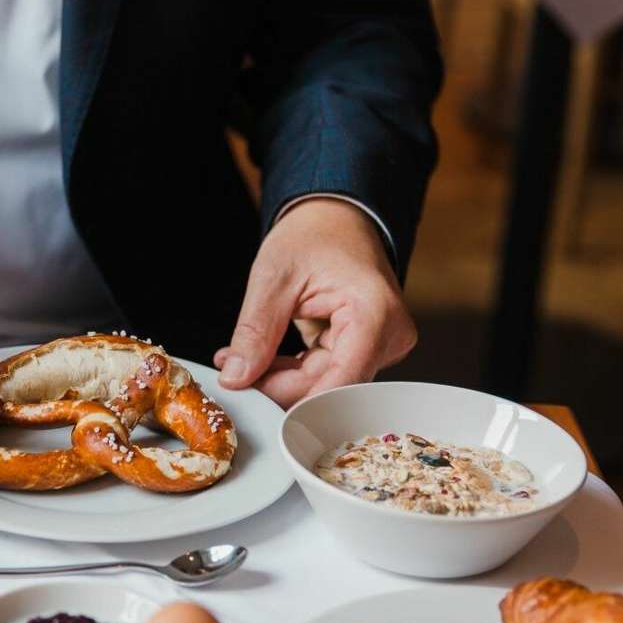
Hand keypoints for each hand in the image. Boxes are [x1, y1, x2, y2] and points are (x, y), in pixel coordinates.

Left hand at [215, 199, 415, 407]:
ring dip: (281, 379)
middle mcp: (389, 335)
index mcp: (375, 313)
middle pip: (330, 386)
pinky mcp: (367, 350)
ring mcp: (382, 345)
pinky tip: (263, 360)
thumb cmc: (314, 234)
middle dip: (278, 385)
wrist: (335, 219)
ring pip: (325, 385)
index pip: (341, 381)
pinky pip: (327, 375)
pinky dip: (293, 372)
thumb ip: (255, 332)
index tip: (256, 402)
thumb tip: (237, 377)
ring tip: (240, 360)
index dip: (297, 400)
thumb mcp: (273, 278)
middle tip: (233, 374)